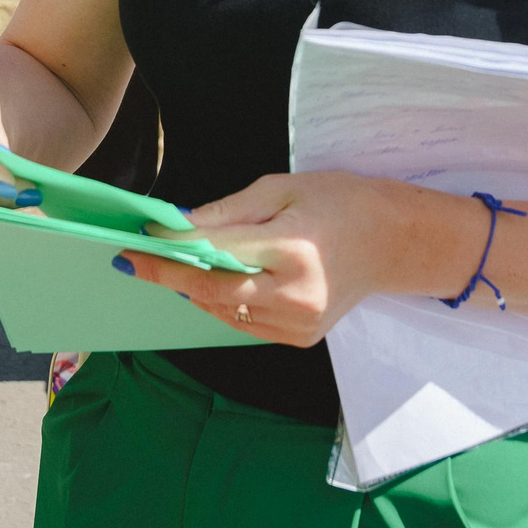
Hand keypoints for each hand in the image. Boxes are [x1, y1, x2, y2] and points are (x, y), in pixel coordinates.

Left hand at [114, 172, 477, 347]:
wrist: (393, 242)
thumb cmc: (339, 202)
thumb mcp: (281, 189)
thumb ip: (227, 212)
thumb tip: (176, 226)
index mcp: (293, 250)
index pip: (216, 255)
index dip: (170, 254)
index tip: (134, 247)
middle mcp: (296, 296)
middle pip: (213, 293)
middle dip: (170, 276)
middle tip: (135, 260)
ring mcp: (299, 325)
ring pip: (224, 312)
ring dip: (192, 289)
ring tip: (166, 265)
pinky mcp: (300, 339)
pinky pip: (243, 324)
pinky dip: (220, 302)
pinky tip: (208, 280)